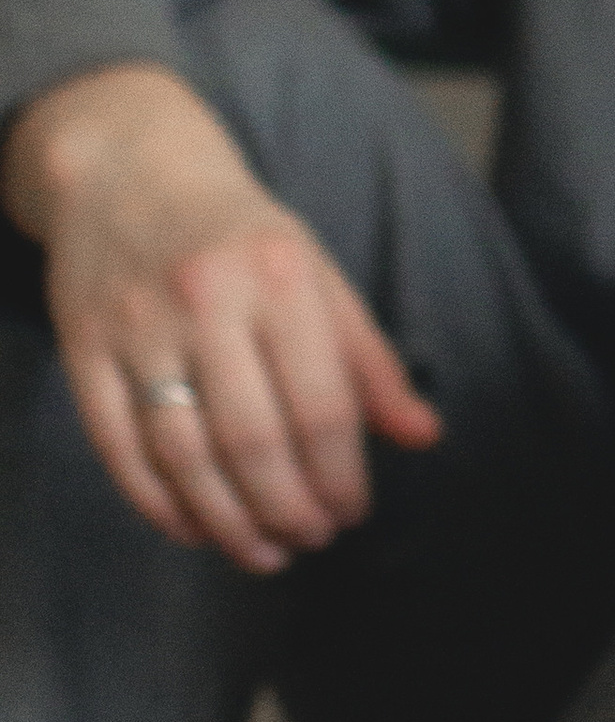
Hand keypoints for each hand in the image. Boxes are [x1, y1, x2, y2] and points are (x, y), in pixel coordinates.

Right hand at [4, 63, 439, 571]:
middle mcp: (205, 300)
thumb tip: (424, 436)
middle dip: (290, 510)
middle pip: (253, 442)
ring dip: (229, 522)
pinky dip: (159, 503)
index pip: (321, 408)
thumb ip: (370, 362)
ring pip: (184, 455)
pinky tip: (195, 529)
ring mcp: (136, 325)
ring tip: (263, 551)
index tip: (351, 513)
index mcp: (279, 279)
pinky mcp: (83, 347)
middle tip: (310, 538)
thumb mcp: (319, 277)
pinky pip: (119, 448)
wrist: (127, 170)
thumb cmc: (242, 238)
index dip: (341, 478)